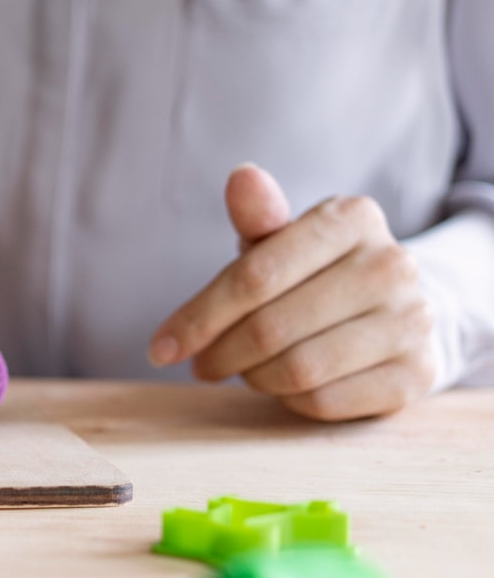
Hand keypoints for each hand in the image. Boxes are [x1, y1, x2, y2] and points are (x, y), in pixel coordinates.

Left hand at [149, 165, 435, 420]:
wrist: (393, 311)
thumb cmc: (315, 274)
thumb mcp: (281, 242)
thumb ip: (258, 217)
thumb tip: (241, 177)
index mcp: (353, 217)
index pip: (254, 276)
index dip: (199, 317)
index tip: (161, 348)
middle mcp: (393, 264)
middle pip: (269, 328)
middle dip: (220, 354)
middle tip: (202, 364)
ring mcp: (413, 320)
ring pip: (297, 370)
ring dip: (253, 377)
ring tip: (245, 369)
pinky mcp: (417, 373)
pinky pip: (325, 401)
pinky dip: (289, 400)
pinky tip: (284, 385)